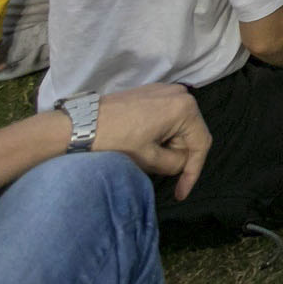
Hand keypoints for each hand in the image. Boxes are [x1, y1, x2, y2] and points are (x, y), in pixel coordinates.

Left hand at [94, 84, 213, 200]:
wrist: (81, 124)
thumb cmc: (117, 140)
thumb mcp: (149, 159)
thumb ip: (174, 165)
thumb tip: (179, 163)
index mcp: (184, 108)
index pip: (200, 145)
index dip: (193, 172)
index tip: (181, 193)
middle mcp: (181, 94)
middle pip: (190, 134)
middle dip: (177, 156)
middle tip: (158, 171)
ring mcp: (166, 90)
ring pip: (178, 126)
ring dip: (167, 145)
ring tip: (146, 156)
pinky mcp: (152, 92)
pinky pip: (167, 117)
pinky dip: (160, 133)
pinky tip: (143, 142)